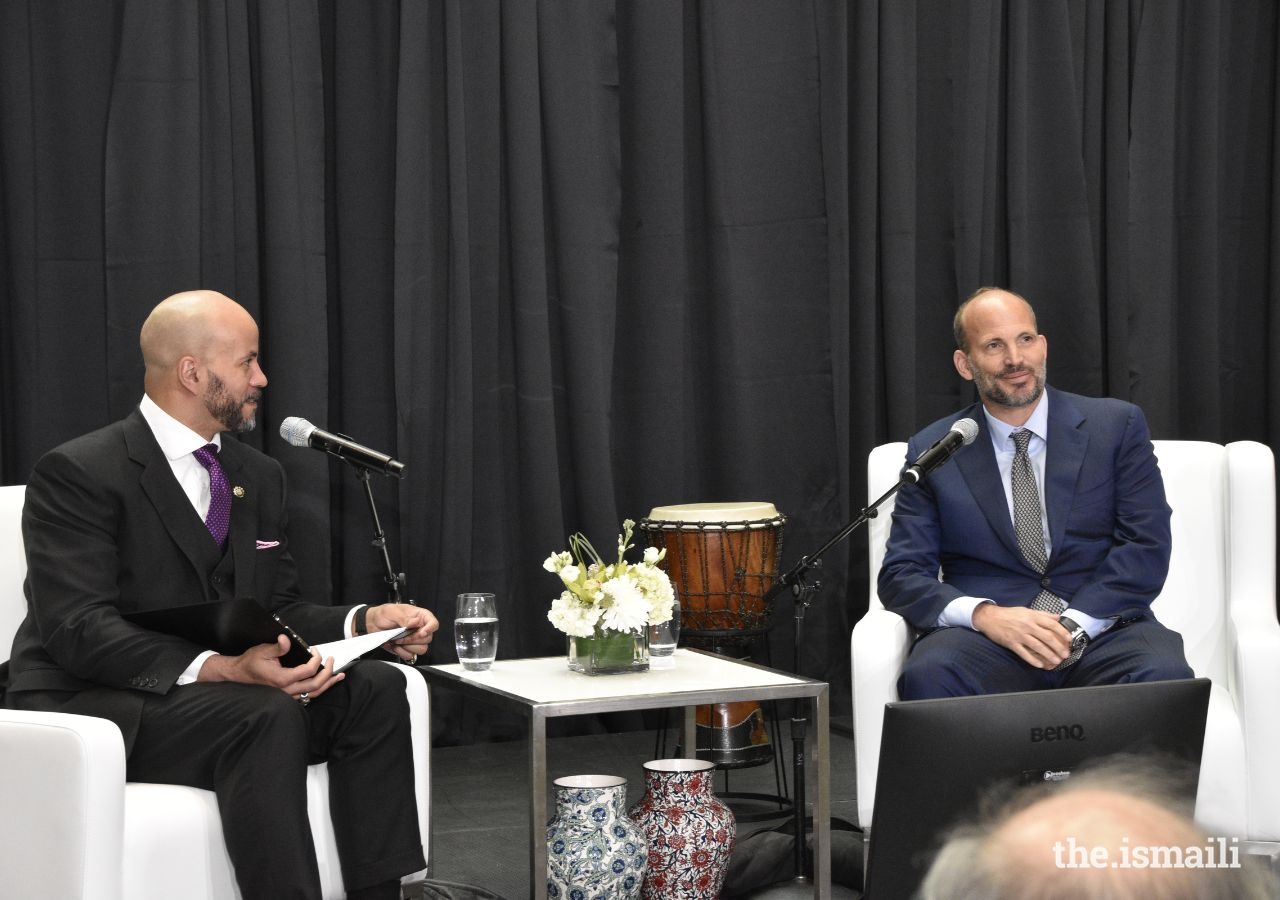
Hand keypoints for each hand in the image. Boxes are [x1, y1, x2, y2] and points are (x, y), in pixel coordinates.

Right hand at [198, 634, 344, 700]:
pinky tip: (325, 683)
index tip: (315, 650)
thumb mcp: (263, 650)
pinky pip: (306, 696)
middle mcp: (286, 690)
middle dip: (328, 672)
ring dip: (327, 684)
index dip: (316, 659)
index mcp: (282, 678)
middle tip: (333, 660)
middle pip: (315, 685)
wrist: (238, 675)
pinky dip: (318, 689)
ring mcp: (287, 695)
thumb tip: (287, 639)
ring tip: (339, 676)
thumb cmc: (250, 662)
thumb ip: (278, 647)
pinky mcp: (286, 696)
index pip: (308, 670)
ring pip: (312, 693)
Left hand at [365, 602, 439, 663]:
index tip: (420, 633)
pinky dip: (402, 652)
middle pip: (428, 639)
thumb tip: (415, 622)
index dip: (429, 629)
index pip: (433, 623)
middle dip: (413, 639)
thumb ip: (404, 618)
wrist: (372, 624)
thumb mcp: (392, 612)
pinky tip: (396, 646)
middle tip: (400, 635)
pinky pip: (411, 655)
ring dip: (407, 647)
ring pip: (421, 649)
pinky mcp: (408, 648)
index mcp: (419, 616)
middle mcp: (419, 628)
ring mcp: (414, 639)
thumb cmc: (383, 614)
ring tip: (397, 640)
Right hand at [971, 604, 1071, 669]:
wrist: (989, 618)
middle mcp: (1027, 626)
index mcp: (1032, 616)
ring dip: (1049, 655)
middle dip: (1058, 647)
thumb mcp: (1026, 610)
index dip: (1062, 632)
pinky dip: (1032, 660)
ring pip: (1037, 646)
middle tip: (1065, 654)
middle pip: (1047, 637)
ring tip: (1057, 661)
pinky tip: (1040, 665)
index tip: (1069, 639)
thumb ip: (1042, 614)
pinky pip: (1024, 653)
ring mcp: (1019, 635)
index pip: (1051, 624)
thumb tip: (1057, 617)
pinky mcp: (1012, 643)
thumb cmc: (1009, 614)